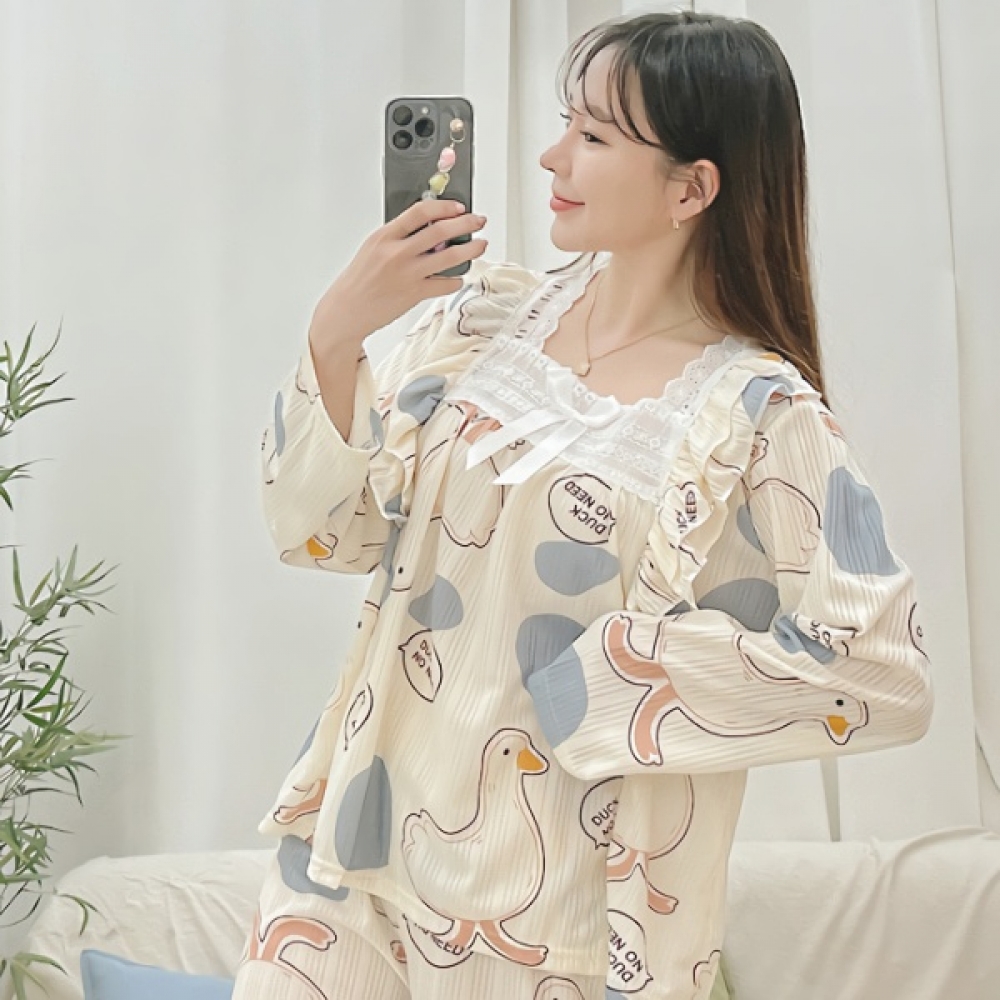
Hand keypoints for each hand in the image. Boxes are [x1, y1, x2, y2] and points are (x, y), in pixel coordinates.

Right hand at [310, 199, 487, 352]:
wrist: (347, 310)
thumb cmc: (359, 280)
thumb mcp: (373, 248)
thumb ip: (399, 237)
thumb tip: (430, 229)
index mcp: (385, 236)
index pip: (420, 211)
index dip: (444, 206)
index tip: (458, 207)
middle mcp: (398, 253)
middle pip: (441, 230)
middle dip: (466, 223)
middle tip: (478, 221)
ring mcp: (408, 274)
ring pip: (450, 256)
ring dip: (471, 249)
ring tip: (481, 245)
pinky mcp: (415, 294)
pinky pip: (446, 284)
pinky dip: (456, 280)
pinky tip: (457, 277)